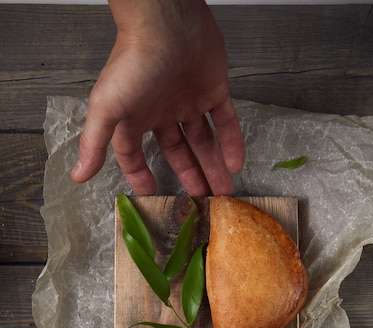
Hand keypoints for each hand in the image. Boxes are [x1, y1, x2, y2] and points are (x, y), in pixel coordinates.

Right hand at [71, 0, 244, 194]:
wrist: (167, 22)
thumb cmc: (133, 61)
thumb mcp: (106, 108)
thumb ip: (94, 143)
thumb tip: (77, 176)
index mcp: (135, 118)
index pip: (135, 155)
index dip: (142, 176)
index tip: (153, 196)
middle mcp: (162, 112)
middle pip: (178, 153)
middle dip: (190, 177)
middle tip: (203, 202)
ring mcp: (189, 102)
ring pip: (203, 141)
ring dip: (213, 166)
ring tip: (225, 192)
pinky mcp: (213, 90)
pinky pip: (225, 122)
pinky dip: (232, 142)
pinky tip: (236, 164)